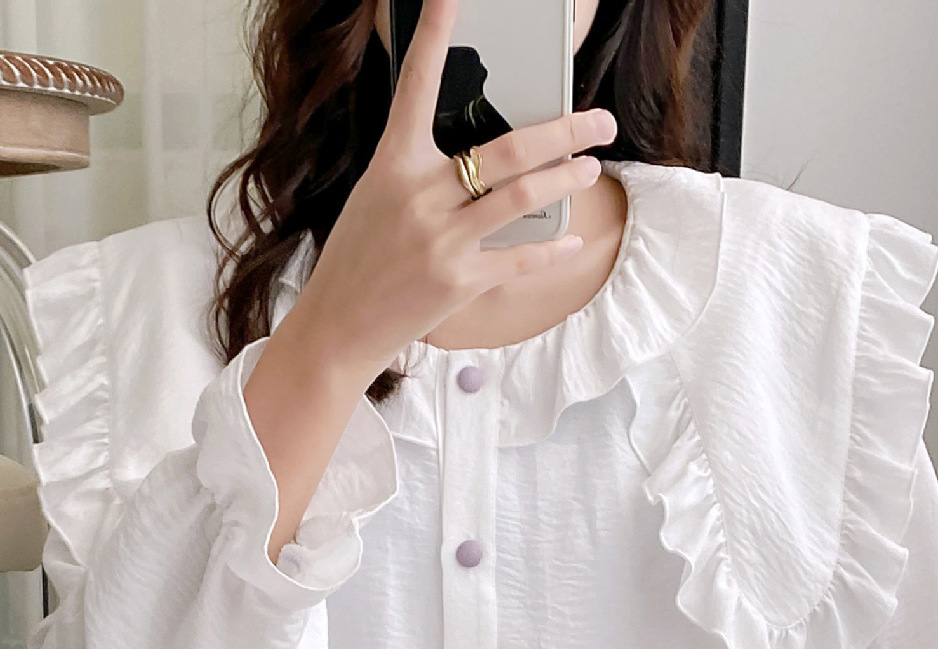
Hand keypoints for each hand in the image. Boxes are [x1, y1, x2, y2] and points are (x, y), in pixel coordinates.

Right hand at [244, 0, 613, 557]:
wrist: (336, 329)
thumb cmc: (358, 260)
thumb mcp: (376, 199)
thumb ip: (422, 170)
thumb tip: (485, 155)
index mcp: (393, 164)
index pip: (416, 84)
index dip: (434, 32)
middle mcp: (420, 196)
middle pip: (509, 149)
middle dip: (566, 129)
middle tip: (601, 121)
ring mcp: (442, 241)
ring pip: (524, 196)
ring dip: (569, 179)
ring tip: (591, 169)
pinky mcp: (459, 283)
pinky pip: (521, 259)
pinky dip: (554, 249)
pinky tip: (575, 239)